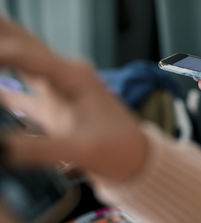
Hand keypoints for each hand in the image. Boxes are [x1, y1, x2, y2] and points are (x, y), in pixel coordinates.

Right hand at [0, 16, 147, 186]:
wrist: (138, 158)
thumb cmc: (119, 149)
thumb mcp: (80, 149)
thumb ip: (36, 150)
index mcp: (72, 76)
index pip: (23, 54)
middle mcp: (64, 76)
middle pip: (22, 45)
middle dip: (0, 38)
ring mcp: (58, 91)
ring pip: (20, 64)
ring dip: (1, 58)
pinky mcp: (54, 108)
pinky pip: (21, 93)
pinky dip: (4, 91)